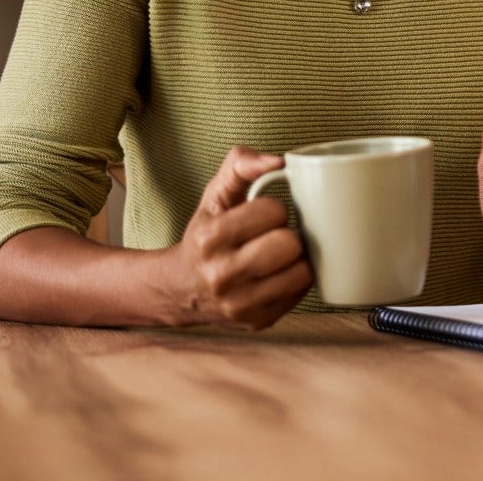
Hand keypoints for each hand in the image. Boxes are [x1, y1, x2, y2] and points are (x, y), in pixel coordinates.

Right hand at [158, 146, 312, 329]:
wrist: (181, 289)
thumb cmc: (206, 233)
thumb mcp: (215, 194)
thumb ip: (241, 164)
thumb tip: (278, 161)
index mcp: (209, 239)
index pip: (273, 212)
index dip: (275, 208)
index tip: (264, 214)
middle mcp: (220, 276)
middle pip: (288, 245)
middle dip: (287, 234)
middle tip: (274, 235)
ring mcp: (239, 304)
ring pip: (301, 272)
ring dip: (296, 259)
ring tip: (279, 255)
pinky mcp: (257, 322)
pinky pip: (301, 293)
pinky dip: (295, 279)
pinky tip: (278, 273)